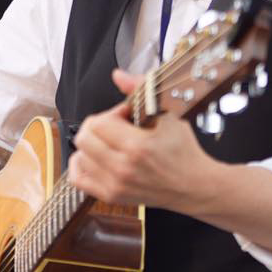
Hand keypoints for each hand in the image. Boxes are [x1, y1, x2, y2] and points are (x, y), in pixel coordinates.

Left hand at [66, 68, 217, 212]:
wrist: (194, 186)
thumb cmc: (183, 150)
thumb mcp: (168, 114)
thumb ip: (141, 89)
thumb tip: (118, 75)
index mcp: (137, 146)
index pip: (99, 122)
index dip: (110, 114)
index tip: (125, 117)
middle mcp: (123, 168)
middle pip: (84, 138)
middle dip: (97, 127)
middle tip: (116, 128)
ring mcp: (115, 185)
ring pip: (79, 156)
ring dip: (91, 145)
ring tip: (110, 143)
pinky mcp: (111, 196)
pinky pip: (78, 178)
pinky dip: (81, 165)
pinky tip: (94, 157)